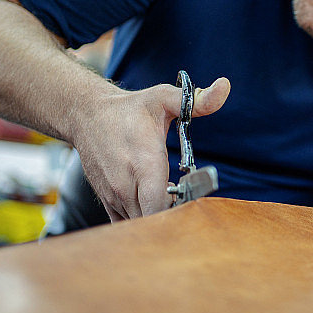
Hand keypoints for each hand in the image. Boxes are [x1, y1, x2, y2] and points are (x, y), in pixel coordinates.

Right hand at [73, 77, 229, 220]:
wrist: (87, 115)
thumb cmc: (130, 109)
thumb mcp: (165, 98)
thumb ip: (198, 100)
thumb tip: (225, 86)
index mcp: (144, 164)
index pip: (161, 207)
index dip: (180, 211)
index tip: (194, 202)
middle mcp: (126, 185)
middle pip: (153, 222)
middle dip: (174, 220)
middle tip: (190, 205)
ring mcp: (114, 197)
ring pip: (140, 226)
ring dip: (159, 222)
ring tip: (174, 206)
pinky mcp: (108, 202)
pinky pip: (125, 226)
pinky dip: (142, 224)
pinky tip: (156, 211)